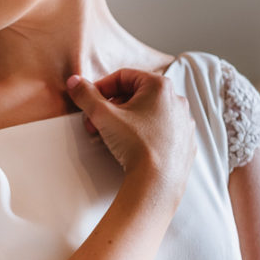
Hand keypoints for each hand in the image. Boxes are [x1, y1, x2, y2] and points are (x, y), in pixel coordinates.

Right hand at [66, 69, 195, 192]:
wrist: (157, 182)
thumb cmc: (137, 146)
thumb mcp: (103, 116)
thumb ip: (86, 95)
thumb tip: (75, 82)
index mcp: (160, 86)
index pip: (124, 76)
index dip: (101, 87)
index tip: (90, 101)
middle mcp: (176, 101)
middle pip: (136, 94)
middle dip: (112, 107)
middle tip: (97, 122)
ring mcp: (183, 122)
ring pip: (149, 112)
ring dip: (127, 120)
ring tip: (112, 136)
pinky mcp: (184, 142)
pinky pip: (161, 131)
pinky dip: (145, 134)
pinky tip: (133, 146)